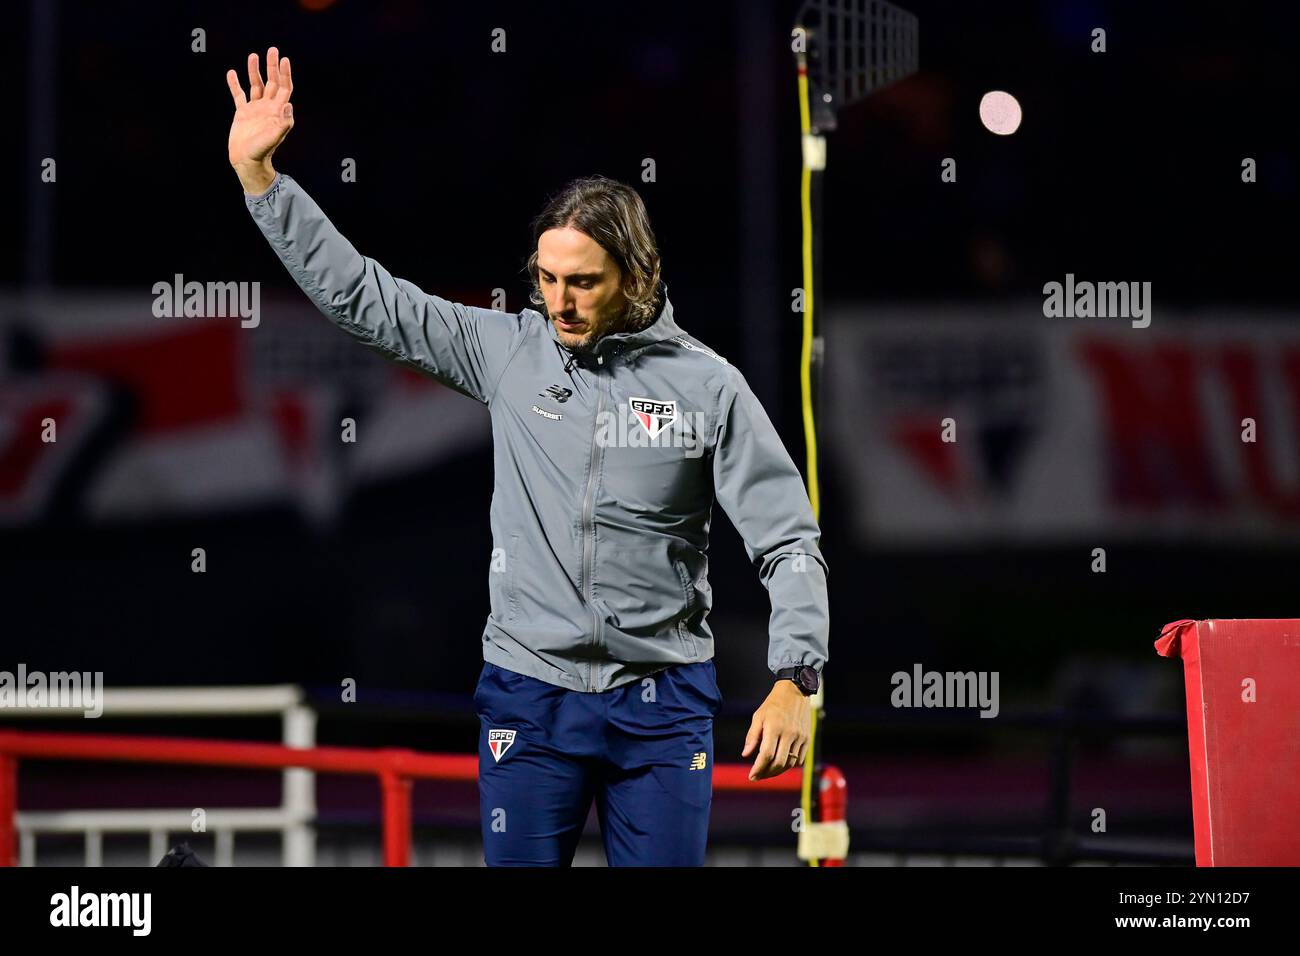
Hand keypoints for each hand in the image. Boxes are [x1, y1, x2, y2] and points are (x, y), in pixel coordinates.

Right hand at [226, 46, 294, 192]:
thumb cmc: (262, 151)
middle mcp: (268, 108)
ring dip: (254, 71)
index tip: (284, 59)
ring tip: (253, 56)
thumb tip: (289, 104)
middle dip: (272, 67)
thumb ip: (283, 123)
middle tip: (272, 50)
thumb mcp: (274, 137)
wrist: (247, 161)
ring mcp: (255, 109)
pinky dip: (235, 84)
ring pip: (255, 85)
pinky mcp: (242, 113)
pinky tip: (232, 73)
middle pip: (271, 82)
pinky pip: (238, 95)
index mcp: (278, 111)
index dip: (285, 74)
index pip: (284, 88)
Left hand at [741, 680, 810, 779]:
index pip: (766, 754)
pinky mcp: (807, 738)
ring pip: (789, 763)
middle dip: (766, 773)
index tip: (751, 776)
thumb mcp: (758, 716)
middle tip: (757, 776)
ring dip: (777, 771)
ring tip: (766, 772)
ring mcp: (800, 737)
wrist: (795, 692)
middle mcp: (789, 733)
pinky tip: (780, 765)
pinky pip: (799, 759)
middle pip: (778, 762)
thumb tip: (745, 755)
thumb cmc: (773, 704)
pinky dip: (789, 765)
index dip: (758, 768)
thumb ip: (752, 736)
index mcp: (774, 727)